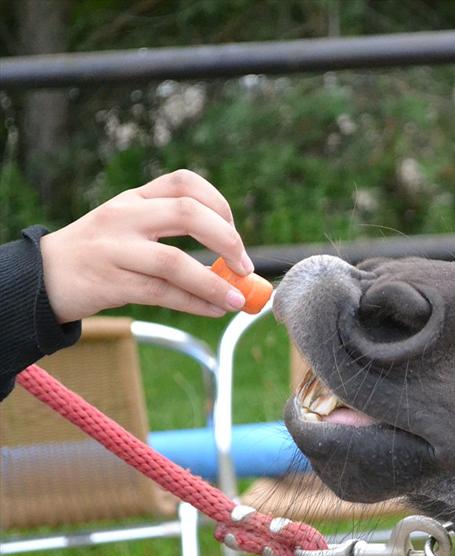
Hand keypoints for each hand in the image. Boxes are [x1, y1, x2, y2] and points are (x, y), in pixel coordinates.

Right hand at [39, 169, 254, 321]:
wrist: (45, 276)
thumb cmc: (102, 253)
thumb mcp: (130, 226)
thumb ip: (173, 231)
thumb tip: (235, 262)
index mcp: (134, 198)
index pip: (184, 183)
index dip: (219, 204)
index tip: (235, 232)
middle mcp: (124, 216)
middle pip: (187, 214)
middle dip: (227, 240)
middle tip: (245, 266)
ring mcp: (114, 248)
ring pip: (174, 261)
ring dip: (214, 282)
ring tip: (236, 299)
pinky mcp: (110, 282)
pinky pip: (162, 293)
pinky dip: (195, 302)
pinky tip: (214, 309)